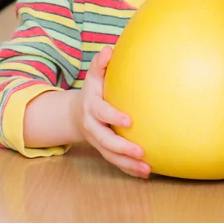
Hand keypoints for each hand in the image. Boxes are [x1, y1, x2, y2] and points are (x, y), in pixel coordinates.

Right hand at [73, 46, 150, 178]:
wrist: (76, 113)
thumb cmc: (93, 90)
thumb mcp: (93, 76)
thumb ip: (100, 64)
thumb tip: (108, 49)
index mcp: (91, 107)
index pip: (102, 113)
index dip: (113, 116)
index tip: (130, 120)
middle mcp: (93, 126)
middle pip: (105, 140)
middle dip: (122, 148)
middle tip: (140, 151)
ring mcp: (97, 141)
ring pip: (111, 156)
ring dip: (128, 164)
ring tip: (147, 169)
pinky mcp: (104, 150)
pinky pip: (116, 162)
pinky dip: (129, 169)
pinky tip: (146, 173)